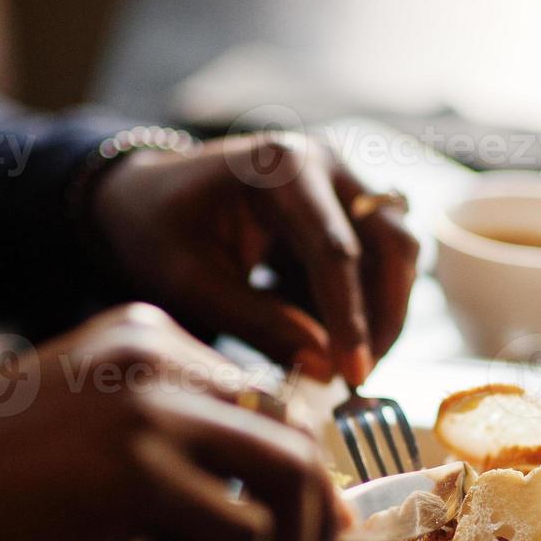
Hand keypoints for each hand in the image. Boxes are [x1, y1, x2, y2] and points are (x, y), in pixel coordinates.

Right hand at [0, 304, 344, 540]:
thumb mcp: (88, 422)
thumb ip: (168, 432)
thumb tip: (262, 490)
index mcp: (146, 335)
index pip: (266, 399)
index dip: (297, 472)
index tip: (299, 527)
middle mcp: (156, 355)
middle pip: (293, 431)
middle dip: (314, 512)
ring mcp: (148, 407)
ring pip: (288, 474)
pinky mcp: (136, 470)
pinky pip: (243, 530)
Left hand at [89, 133, 419, 386]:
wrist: (144, 199)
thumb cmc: (158, 232)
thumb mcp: (192, 284)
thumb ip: (258, 324)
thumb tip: (325, 370)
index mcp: (281, 167)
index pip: (335, 249)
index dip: (349, 318)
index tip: (354, 375)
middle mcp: (325, 163)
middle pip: (390, 242)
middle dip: (383, 316)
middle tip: (360, 377)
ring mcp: (341, 183)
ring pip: (396, 253)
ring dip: (381, 312)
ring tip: (343, 362)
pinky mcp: (346, 211)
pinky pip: (377, 263)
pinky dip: (361, 305)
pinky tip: (323, 334)